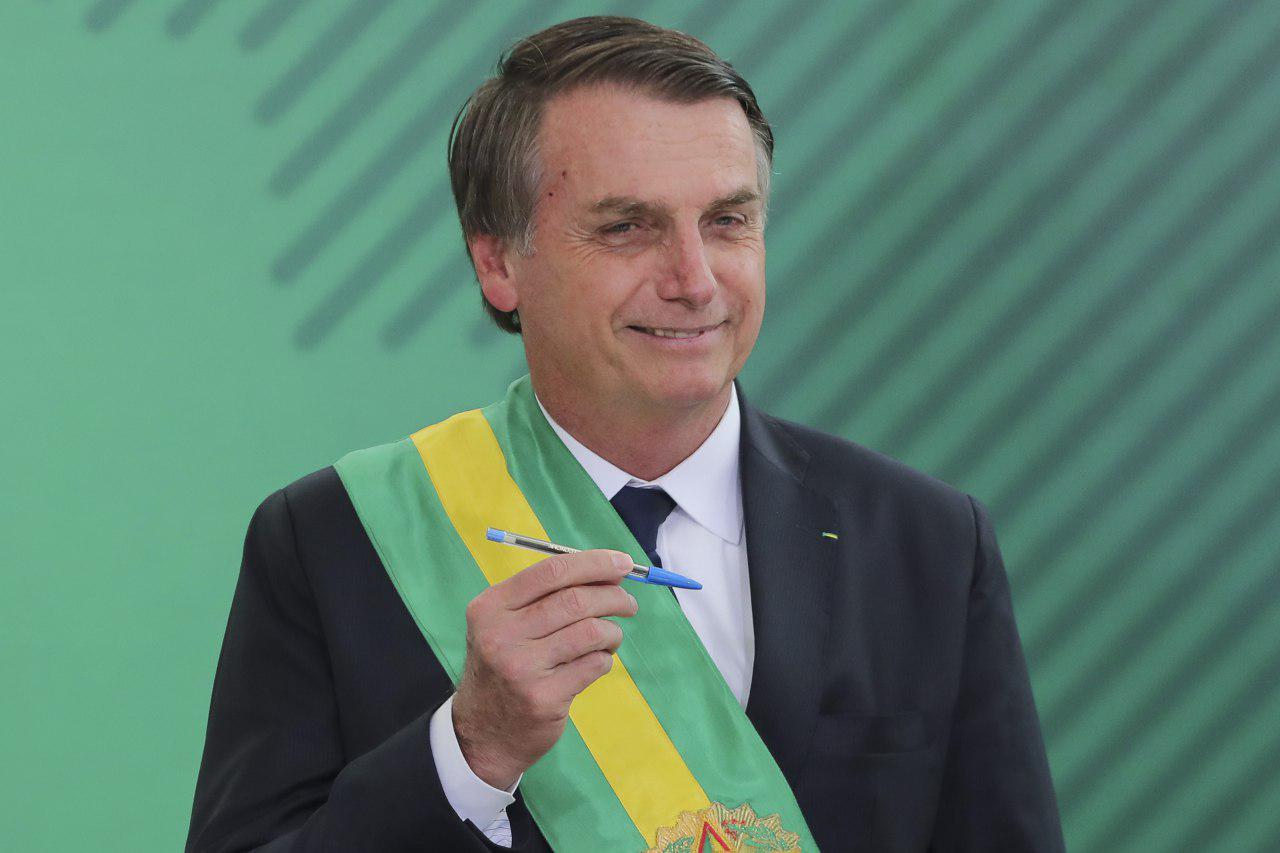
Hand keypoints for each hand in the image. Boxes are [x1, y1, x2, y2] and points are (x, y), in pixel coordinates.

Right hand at [451, 549, 638, 788]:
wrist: (482, 734)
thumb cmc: (505, 667)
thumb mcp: (505, 625)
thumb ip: (547, 595)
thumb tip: (610, 569)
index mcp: (491, 607)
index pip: (551, 572)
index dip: (594, 563)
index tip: (623, 563)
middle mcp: (500, 635)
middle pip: (575, 600)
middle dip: (614, 596)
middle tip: (628, 604)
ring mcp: (521, 669)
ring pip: (591, 632)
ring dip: (613, 632)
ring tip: (611, 638)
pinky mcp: (543, 699)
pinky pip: (594, 665)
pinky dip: (604, 659)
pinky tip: (596, 662)